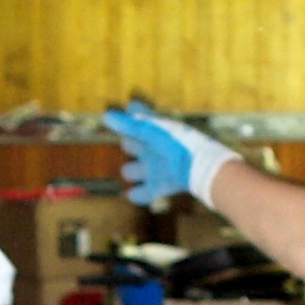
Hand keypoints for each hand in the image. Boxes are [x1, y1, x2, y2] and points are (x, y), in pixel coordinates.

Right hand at [102, 103, 240, 211]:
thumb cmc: (176, 143)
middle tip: (128, 143)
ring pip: (137, 170)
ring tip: (128, 171)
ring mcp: (157, 169)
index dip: (131, 121)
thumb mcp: (150, 132)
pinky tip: (131, 194)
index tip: (129, 110)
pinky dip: (139, 194)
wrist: (199, 167)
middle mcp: (154, 149)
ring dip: (132, 171)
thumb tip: (106, 115)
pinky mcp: (160, 186)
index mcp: (153, 133)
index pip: (138, 124)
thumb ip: (129, 125)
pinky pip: (146, 192)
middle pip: (136, 147)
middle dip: (131, 145)